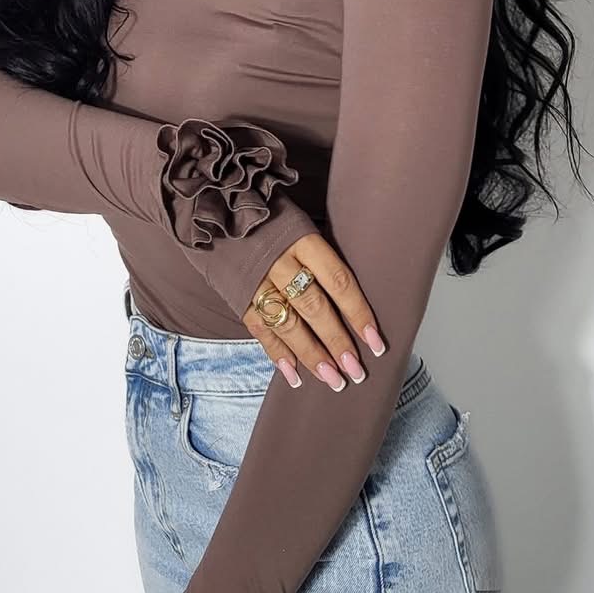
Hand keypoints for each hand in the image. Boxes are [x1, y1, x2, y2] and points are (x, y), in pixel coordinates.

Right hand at [242, 230, 387, 389]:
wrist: (218, 213)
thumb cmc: (273, 219)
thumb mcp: (303, 224)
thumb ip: (324, 254)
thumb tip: (355, 292)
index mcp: (303, 241)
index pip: (338, 281)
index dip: (358, 313)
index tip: (375, 341)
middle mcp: (280, 263)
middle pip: (314, 308)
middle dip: (337, 343)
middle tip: (356, 371)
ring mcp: (257, 282)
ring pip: (288, 324)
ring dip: (312, 356)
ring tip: (333, 379)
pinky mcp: (239, 296)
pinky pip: (260, 330)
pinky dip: (278, 354)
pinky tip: (294, 376)